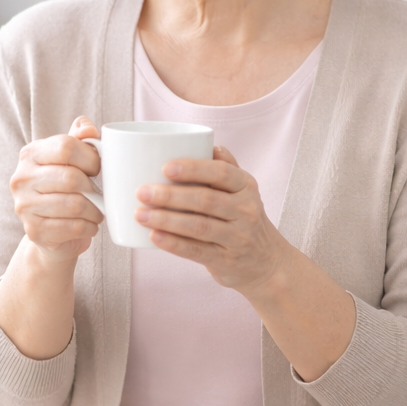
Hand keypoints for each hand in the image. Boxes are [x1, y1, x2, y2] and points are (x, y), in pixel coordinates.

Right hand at [9, 117, 103, 263]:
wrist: (50, 231)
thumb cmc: (64, 189)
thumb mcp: (70, 159)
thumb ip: (80, 138)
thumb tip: (87, 128)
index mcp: (30, 154)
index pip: (66, 147)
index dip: (91, 158)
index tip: (97, 169)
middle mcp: (21, 178)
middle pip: (71, 178)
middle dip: (93, 188)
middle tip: (99, 194)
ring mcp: (24, 206)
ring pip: (75, 205)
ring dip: (95, 210)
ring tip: (96, 210)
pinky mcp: (34, 231)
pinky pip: (74, 227)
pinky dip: (90, 227)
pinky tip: (89, 224)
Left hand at [135, 145, 286, 294]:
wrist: (266, 261)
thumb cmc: (243, 218)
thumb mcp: (243, 191)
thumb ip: (226, 168)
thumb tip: (208, 144)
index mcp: (246, 186)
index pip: (221, 173)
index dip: (193, 169)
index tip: (165, 167)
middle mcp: (245, 210)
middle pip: (205, 200)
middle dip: (170, 195)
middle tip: (142, 192)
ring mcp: (236, 237)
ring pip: (198, 226)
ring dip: (166, 220)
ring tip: (140, 214)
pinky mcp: (225, 260)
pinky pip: (196, 251)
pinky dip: (173, 244)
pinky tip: (154, 237)